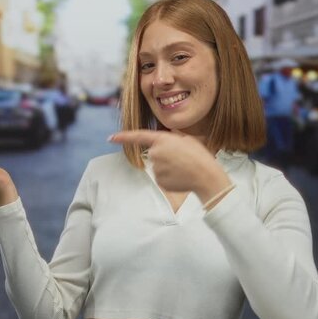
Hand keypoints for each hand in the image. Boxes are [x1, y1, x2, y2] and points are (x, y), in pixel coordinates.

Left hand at [109, 130, 231, 201]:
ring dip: (168, 167)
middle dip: (164, 156)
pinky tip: (181, 177)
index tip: (111, 138)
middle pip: (154, 154)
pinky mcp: (159, 181)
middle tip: (182, 158)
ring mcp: (156, 168)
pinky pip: (161, 178)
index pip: (138, 137)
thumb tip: (166, 140)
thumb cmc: (200, 156)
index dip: (123, 137)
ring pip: (158, 167)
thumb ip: (172, 138)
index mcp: (162, 139)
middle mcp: (156, 153)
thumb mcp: (187, 139)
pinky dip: (169, 178)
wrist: (206, 176)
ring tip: (183, 168)